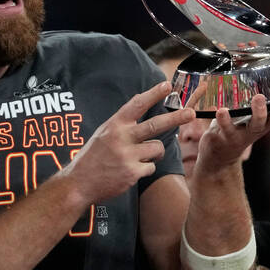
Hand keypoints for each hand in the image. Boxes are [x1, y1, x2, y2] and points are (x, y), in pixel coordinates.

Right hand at [59, 80, 193, 203]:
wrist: (78, 184)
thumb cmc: (93, 158)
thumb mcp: (103, 134)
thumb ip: (122, 124)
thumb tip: (142, 108)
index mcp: (114, 125)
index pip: (137, 105)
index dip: (153, 94)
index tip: (167, 85)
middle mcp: (121, 137)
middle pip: (155, 125)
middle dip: (176, 118)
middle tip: (191, 113)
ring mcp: (127, 155)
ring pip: (157, 148)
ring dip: (154, 153)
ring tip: (139, 157)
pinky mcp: (132, 172)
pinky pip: (151, 167)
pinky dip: (145, 169)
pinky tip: (130, 171)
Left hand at [195, 90, 269, 171]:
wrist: (218, 156)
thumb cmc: (241, 130)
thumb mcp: (261, 118)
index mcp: (267, 122)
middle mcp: (258, 129)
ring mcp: (242, 134)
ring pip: (254, 125)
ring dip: (258, 113)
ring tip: (257, 98)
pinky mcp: (224, 137)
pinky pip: (225, 128)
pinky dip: (223, 119)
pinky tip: (221, 110)